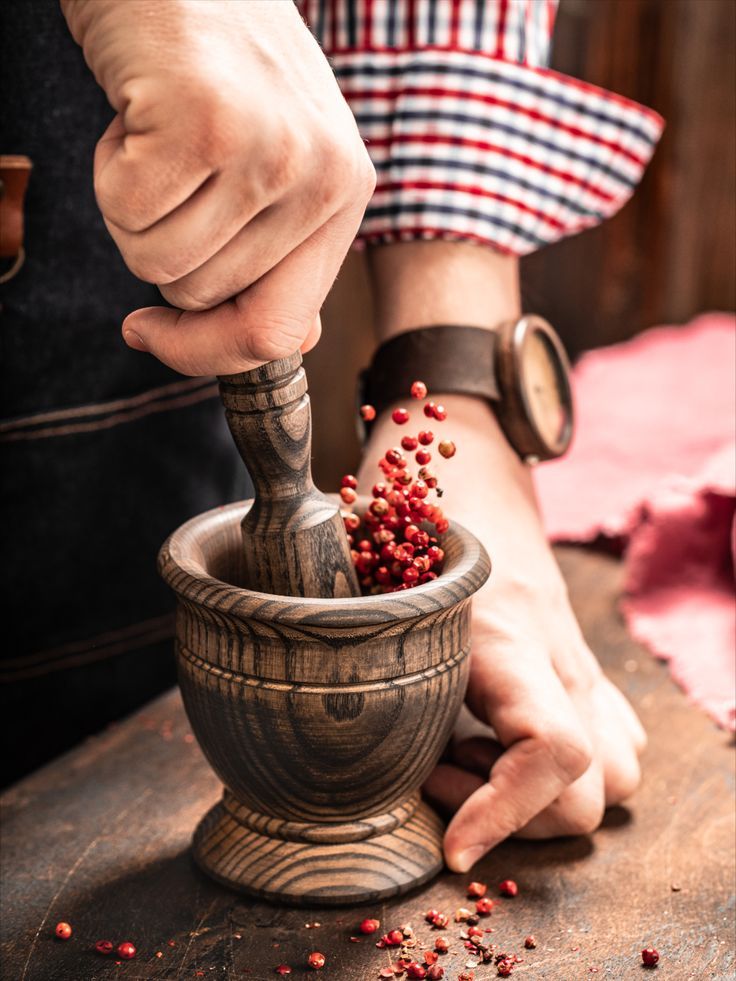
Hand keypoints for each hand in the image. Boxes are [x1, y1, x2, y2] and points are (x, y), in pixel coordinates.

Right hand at [62, 0, 374, 374]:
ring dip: (133, 209)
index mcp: (345, 195)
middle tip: (171, 168)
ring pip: (159, 262)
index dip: (206, 352)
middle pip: (203, 298)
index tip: (151, 333)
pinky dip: (110, 169)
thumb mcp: (277, 160)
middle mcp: (321, 177)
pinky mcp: (205, 122)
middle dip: (163, 246)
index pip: (280, 333)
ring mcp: (269, 149)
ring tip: (159, 137)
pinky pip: (127, 211)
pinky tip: (139, 114)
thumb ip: (283, 250)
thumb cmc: (219, 67)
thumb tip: (283, 343)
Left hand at [358, 395, 645, 872]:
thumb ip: (313, 597)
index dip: (504, 814)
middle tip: (435, 773)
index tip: (449, 846)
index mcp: (505, 633)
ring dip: (546, 800)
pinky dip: (566, 772)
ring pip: (617, 775)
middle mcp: (554, 654)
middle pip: (592, 790)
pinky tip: (494, 741)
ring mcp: (574, 658)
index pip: (549, 748)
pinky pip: (616, 741)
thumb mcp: (358, 540)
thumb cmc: (416, 490)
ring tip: (466, 758)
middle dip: (514, 817)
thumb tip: (241, 628)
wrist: (478, 450)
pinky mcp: (576, 661)